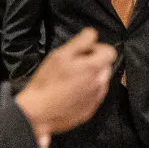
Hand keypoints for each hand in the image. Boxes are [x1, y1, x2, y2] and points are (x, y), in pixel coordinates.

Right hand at [15, 28, 115, 147]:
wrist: (38, 114)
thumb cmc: (47, 82)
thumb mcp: (60, 55)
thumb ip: (80, 42)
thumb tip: (93, 33)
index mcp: (94, 68)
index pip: (110, 52)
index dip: (96, 48)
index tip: (82, 52)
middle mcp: (100, 84)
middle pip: (105, 66)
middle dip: (93, 63)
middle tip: (73, 65)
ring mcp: (96, 99)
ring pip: (100, 81)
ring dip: (90, 77)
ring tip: (70, 80)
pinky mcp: (90, 111)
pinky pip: (94, 96)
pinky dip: (86, 91)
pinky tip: (69, 92)